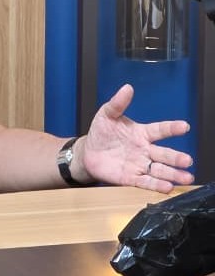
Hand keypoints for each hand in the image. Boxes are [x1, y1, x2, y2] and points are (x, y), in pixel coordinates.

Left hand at [78, 84, 193, 192]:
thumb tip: (127, 88)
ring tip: (186, 177)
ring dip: (173, 174)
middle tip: (187, 160)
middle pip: (164, 154)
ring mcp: (139, 164)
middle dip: (176, 158)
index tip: (184, 126)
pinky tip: (167, 187)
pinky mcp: (131, 178)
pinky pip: (145, 182)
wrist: (88, 152)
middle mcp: (144, 150)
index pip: (160, 130)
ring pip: (160, 170)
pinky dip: (156, 185)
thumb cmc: (101, 133)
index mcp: (141, 133)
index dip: (172, 128)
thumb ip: (118, 103)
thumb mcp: (106, 115)